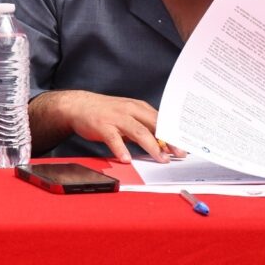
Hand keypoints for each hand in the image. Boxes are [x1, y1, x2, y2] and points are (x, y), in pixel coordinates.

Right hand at [39, 90, 181, 162]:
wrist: (79, 105)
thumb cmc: (107, 112)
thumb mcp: (128, 116)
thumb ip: (144, 128)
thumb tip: (164, 145)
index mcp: (138, 107)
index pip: (162, 120)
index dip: (175, 133)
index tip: (186, 145)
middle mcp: (130, 110)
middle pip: (154, 125)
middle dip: (169, 140)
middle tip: (179, 154)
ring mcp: (116, 117)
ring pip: (138, 131)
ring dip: (151, 146)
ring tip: (161, 159)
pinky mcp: (102, 125)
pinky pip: (113, 138)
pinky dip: (121, 149)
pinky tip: (126, 159)